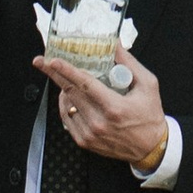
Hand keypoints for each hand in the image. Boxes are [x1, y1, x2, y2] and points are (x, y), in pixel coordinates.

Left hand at [38, 47, 169, 171]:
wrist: (151, 147)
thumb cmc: (150, 116)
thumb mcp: (148, 85)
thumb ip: (129, 63)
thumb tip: (114, 45)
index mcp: (114, 108)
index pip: (85, 85)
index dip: (67, 70)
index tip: (53, 60)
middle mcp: (99, 122)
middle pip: (70, 92)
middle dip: (54, 74)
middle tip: (41, 61)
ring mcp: (90, 134)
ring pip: (66, 105)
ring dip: (62, 89)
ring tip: (63, 77)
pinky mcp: (85, 141)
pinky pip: (67, 119)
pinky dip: (65, 105)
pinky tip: (69, 96)